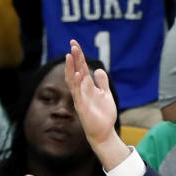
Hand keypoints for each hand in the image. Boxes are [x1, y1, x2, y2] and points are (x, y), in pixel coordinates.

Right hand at [65, 40, 128, 169]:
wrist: (103, 132)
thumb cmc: (103, 114)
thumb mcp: (105, 95)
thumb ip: (102, 83)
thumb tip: (99, 70)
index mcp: (87, 86)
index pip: (81, 68)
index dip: (78, 56)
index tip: (75, 44)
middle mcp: (81, 90)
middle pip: (75, 70)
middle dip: (74, 58)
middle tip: (73, 44)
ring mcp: (80, 98)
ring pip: (73, 80)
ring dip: (71, 67)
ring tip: (71, 55)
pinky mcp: (82, 107)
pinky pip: (78, 94)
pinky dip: (78, 84)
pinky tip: (78, 74)